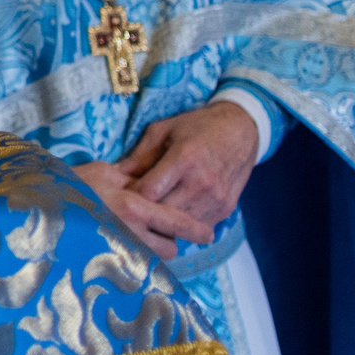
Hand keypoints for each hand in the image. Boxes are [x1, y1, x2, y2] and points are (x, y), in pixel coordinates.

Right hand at [73, 160, 211, 258]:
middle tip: (160, 232)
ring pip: (152, 261)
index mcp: (134, 205)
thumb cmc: (72, 182)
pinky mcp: (103, 261)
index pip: (177, 222)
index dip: (197, 230)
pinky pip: (131, 267)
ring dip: (153, 253)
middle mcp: (130, 231)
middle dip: (170, 242)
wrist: (39, 201)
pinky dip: (134, 260)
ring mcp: (116, 249)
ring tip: (142, 241)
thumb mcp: (105, 172)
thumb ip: (133, 179)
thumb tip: (154, 181)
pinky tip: (126, 252)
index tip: (208, 234)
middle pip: (170, 248)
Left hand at [118, 100, 261, 237]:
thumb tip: (113, 177)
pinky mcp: (225, 209)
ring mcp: (216, 199)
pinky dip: (181, 225)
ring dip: (162, 223)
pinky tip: (170, 215)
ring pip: (179, 226)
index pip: (148, 192)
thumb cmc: (196, 127)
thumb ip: (139, 156)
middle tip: (127, 211)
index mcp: (184, 159)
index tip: (118, 196)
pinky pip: (196, 227)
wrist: (241, 131)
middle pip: (163, 213)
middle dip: (143, 213)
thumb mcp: (163, 131)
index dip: (129, 197)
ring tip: (147, 215)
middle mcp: (202, 182)